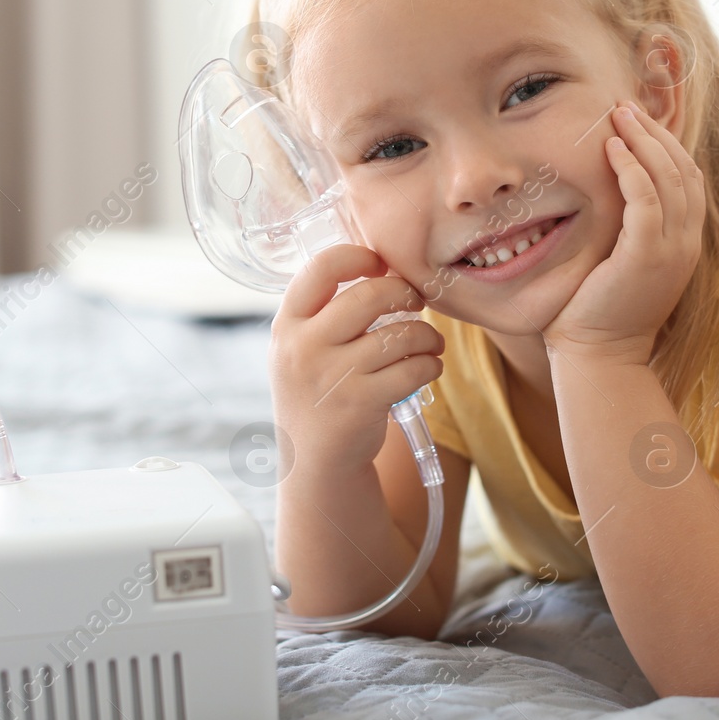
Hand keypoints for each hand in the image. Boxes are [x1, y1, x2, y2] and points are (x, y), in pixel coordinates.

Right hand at [269, 244, 444, 475]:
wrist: (314, 463)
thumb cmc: (318, 393)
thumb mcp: (300, 350)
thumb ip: (324, 313)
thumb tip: (380, 267)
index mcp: (287, 325)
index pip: (321, 268)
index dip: (358, 256)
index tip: (380, 265)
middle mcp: (304, 347)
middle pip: (370, 295)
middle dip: (405, 294)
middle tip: (416, 303)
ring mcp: (332, 376)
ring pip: (400, 334)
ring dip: (428, 334)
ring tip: (431, 342)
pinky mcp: (362, 403)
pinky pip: (413, 369)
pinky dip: (431, 364)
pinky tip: (429, 367)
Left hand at [542, 100, 704, 363]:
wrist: (599, 359)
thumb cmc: (598, 312)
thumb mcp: (622, 262)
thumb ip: (627, 228)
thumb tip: (608, 192)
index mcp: (684, 244)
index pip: (689, 179)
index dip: (667, 143)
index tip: (637, 119)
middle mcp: (686, 244)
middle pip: (684, 170)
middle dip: (655, 132)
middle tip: (625, 105)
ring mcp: (671, 251)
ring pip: (669, 178)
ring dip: (644, 140)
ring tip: (618, 114)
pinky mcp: (646, 257)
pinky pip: (647, 200)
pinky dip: (632, 169)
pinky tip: (611, 149)